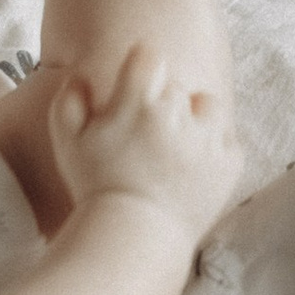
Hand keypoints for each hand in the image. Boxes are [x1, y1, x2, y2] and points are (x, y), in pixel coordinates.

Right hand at [50, 39, 240, 234]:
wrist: (135, 237)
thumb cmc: (94, 186)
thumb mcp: (66, 139)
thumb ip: (70, 98)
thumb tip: (82, 76)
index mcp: (138, 102)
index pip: (148, 57)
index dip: (139, 69)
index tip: (133, 86)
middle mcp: (178, 114)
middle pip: (176, 86)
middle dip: (161, 101)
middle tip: (145, 131)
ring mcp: (208, 139)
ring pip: (208, 105)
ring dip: (194, 116)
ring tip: (176, 141)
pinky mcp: (229, 164)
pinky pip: (228, 139)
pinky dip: (214, 146)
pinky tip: (193, 163)